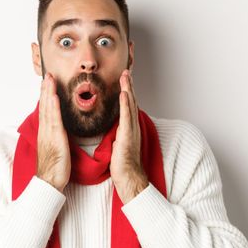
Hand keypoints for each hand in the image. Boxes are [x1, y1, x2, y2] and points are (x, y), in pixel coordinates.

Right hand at [36, 73, 70, 191]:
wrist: (49, 182)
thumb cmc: (54, 168)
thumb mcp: (56, 148)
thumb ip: (57, 137)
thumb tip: (60, 130)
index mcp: (46, 132)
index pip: (46, 110)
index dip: (46, 96)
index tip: (48, 83)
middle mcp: (45, 131)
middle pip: (45, 106)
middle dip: (46, 90)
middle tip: (47, 75)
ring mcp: (48, 134)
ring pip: (48, 110)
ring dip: (48, 93)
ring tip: (49, 80)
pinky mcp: (54, 139)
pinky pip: (54, 120)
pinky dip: (53, 108)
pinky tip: (54, 98)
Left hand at [110, 69, 148, 203]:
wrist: (128, 176)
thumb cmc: (122, 162)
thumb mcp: (118, 142)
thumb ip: (118, 131)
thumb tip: (114, 125)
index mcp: (128, 127)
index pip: (127, 105)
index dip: (126, 90)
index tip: (123, 78)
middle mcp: (132, 125)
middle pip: (131, 101)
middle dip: (129, 85)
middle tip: (126, 71)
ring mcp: (131, 130)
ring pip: (130, 105)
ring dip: (128, 89)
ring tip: (126, 76)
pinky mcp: (128, 135)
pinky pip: (127, 117)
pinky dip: (126, 104)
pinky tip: (124, 94)